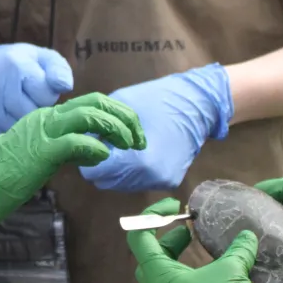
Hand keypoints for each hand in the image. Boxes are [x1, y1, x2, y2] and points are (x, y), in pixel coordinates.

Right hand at [0, 43, 73, 139]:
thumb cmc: (23, 65)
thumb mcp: (44, 60)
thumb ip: (59, 71)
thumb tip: (64, 86)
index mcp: (16, 62)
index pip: (44, 96)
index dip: (47, 98)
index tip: (41, 92)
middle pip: (24, 113)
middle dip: (33, 114)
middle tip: (30, 106)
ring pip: (6, 125)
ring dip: (17, 125)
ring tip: (18, 113)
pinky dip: (0, 131)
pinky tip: (3, 120)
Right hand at [0, 93, 143, 247]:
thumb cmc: (1, 180)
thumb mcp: (38, 158)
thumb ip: (63, 149)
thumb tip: (91, 149)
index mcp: (44, 118)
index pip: (88, 103)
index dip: (115, 114)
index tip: (130, 133)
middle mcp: (44, 118)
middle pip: (95, 102)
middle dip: (124, 117)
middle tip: (139, 137)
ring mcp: (42, 132)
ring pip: (90, 115)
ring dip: (116, 129)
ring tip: (130, 145)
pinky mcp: (41, 152)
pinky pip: (77, 142)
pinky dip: (97, 147)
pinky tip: (104, 157)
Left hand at [82, 64, 231, 190]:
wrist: (199, 104)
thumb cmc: (159, 99)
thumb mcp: (121, 106)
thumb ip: (99, 126)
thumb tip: (83, 139)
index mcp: (140, 161)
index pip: (96, 172)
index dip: (89, 156)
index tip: (91, 141)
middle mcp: (151, 179)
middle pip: (105, 181)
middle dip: (99, 163)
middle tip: (103, 142)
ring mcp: (161, 182)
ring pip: (119, 184)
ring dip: (113, 168)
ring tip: (119, 146)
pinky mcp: (169, 182)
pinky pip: (136, 181)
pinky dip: (129, 170)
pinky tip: (134, 153)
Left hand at [127, 197, 264, 282]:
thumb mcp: (231, 272)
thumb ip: (238, 250)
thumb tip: (247, 236)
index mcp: (159, 276)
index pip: (139, 238)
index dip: (152, 216)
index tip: (175, 208)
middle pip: (153, 259)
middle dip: (169, 240)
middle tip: (188, 230)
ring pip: (171, 279)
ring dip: (187, 262)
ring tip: (210, 251)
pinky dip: (203, 281)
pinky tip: (228, 277)